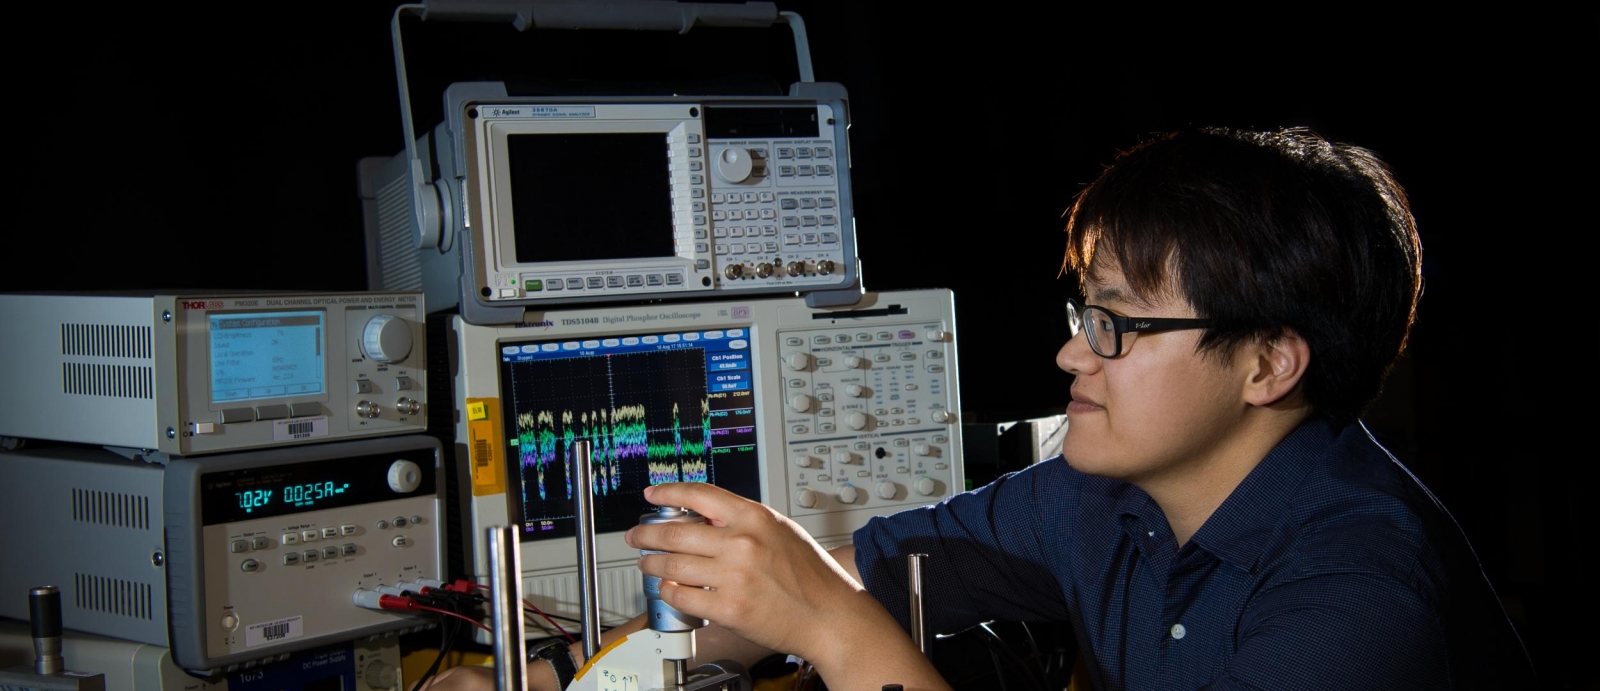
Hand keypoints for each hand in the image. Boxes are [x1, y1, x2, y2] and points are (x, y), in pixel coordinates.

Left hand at [625, 483, 894, 670]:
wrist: (829, 615)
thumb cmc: (812, 576)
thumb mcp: (780, 531)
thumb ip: (744, 521)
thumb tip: (705, 518)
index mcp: (754, 517)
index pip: (699, 495)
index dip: (668, 493)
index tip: (652, 495)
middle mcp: (741, 543)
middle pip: (675, 533)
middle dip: (647, 534)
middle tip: (637, 537)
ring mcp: (733, 576)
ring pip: (672, 566)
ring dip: (652, 565)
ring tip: (647, 564)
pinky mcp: (728, 608)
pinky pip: (683, 597)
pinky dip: (670, 592)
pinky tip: (669, 589)